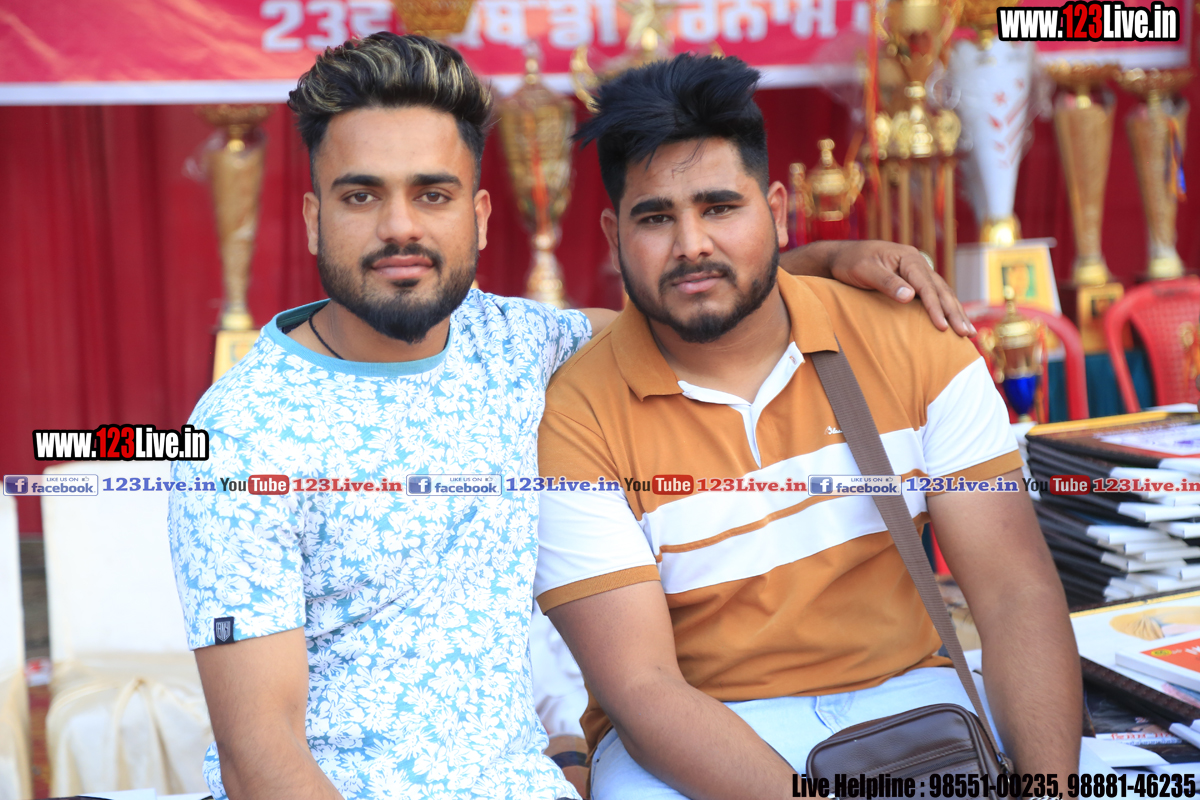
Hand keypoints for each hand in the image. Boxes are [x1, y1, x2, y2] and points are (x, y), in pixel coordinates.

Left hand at [826, 242, 974, 336]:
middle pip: (941, 289)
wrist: (841, 256)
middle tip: (966, 334)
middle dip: (954, 312)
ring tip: (968, 331)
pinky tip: (953, 320)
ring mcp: (917, 270)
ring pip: (942, 292)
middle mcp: (917, 262)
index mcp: (908, 258)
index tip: (943, 326)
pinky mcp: (913, 279)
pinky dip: (945, 308)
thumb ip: (886, 282)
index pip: (926, 286)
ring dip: (955, 311)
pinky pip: (934, 294)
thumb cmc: (850, 263)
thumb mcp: (864, 271)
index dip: (935, 307)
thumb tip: (910, 297)